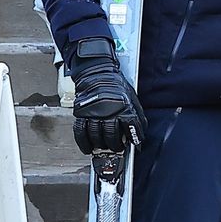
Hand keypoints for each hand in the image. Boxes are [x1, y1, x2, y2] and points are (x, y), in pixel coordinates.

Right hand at [69, 38, 146, 153]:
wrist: (97, 73)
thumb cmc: (116, 86)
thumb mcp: (132, 98)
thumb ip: (136, 115)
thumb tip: (140, 131)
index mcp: (124, 107)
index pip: (132, 127)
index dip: (135, 138)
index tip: (136, 145)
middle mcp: (109, 111)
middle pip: (111, 135)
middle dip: (115, 145)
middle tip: (117, 148)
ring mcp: (94, 113)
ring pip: (96, 135)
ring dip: (101, 145)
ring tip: (104, 148)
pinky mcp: (81, 113)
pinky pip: (80, 132)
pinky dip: (84, 143)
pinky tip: (88, 149)